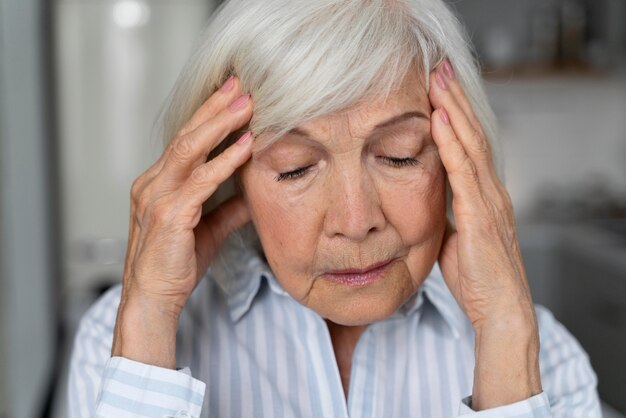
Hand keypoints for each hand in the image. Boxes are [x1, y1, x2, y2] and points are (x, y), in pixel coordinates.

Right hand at [111, 76, 253, 367]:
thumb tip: (255, 191)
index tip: (233, 95)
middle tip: (241, 84)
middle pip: (187, 134)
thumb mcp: (208, 229)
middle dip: (215, 107)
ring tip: (247, 104)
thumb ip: (229, 207)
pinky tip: (246, 146)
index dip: (209, 115)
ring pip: (190, 149)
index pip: (186, 140)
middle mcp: (153, 183)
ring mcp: (158, 197)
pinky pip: (201, 181)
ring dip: (221, 124)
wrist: (154, 299)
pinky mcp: (170, 215)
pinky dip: (225, 161)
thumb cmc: (175, 265)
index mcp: (158, 183)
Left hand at [428, 60, 541, 408]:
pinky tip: (441, 119)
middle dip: (455, 99)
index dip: (456, 114)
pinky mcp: (480, 215)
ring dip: (454, 109)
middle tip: (438, 68)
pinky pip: (464, 172)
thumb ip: (444, 215)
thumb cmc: (478, 278)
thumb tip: (423, 203)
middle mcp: (490, 191)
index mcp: (484, 195)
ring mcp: (488, 201)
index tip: (438, 89)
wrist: (500, 310)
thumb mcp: (454, 238)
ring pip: (470, 144)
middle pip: (472, 134)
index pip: (468, 145)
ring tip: (438, 79)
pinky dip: (452, 143)